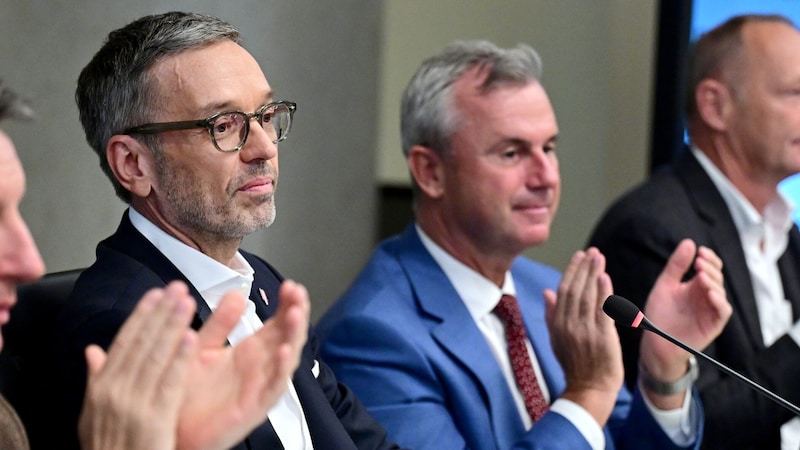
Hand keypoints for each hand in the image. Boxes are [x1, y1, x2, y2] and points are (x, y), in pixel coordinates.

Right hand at [78, 281, 197, 449]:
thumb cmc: (109, 447)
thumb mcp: (92, 414)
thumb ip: (96, 378)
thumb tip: (92, 350)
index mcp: (101, 387)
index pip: (124, 342)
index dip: (141, 315)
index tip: (155, 294)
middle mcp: (115, 391)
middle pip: (141, 343)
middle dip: (160, 312)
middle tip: (177, 288)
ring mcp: (134, 405)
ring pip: (156, 356)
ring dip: (172, 326)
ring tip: (186, 302)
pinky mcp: (154, 419)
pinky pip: (169, 384)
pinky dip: (180, 360)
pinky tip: (191, 339)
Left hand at [176, 279, 309, 449]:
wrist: (169, 428)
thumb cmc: (184, 392)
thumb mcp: (201, 347)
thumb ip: (220, 323)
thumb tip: (237, 293)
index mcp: (249, 352)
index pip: (277, 323)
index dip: (286, 304)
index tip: (290, 285)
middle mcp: (259, 368)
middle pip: (287, 336)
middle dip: (296, 313)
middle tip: (297, 292)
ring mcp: (259, 386)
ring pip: (286, 359)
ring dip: (293, 336)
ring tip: (296, 314)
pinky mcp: (253, 407)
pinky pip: (273, 388)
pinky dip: (281, 369)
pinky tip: (283, 351)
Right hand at [544, 247, 620, 425]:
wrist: (589, 389)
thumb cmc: (575, 365)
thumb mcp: (556, 339)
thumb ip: (552, 314)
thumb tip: (546, 291)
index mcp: (557, 324)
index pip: (563, 291)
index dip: (571, 272)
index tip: (579, 256)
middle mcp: (569, 325)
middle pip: (575, 290)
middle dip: (583, 268)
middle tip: (591, 252)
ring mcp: (585, 330)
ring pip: (588, 296)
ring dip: (594, 274)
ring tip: (599, 258)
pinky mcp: (602, 336)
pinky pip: (602, 310)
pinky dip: (603, 292)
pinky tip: (605, 277)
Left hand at [639, 239, 729, 405]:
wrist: (655, 341)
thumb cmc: (659, 314)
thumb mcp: (665, 285)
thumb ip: (676, 265)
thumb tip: (689, 242)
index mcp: (695, 285)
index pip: (709, 266)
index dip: (708, 258)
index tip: (700, 251)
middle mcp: (706, 295)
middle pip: (717, 276)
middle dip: (710, 267)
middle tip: (699, 262)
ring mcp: (711, 310)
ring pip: (721, 291)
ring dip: (713, 282)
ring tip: (701, 275)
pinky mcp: (714, 324)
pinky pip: (723, 311)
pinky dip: (719, 301)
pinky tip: (710, 293)